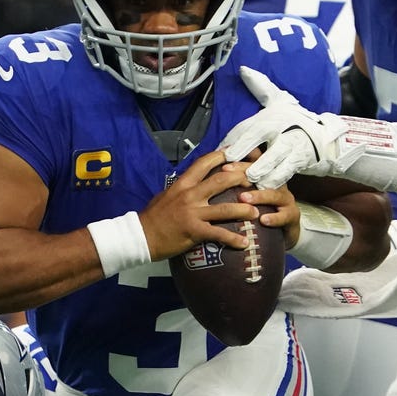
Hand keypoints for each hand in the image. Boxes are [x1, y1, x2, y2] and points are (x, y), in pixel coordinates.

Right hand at [136, 150, 254, 259]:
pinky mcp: (194, 231)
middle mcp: (189, 194)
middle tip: (254, 181)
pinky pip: (218, 234)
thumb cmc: (154, 216)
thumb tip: (196, 181)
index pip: (204, 163)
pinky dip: (233, 239)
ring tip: (256, 212)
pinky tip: (245, 243)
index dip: (223, 156)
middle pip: (220, 180)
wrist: (140, 236)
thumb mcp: (167, 194)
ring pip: (224, 208)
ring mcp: (192, 212)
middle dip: (241, 178)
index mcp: (183, 183)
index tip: (237, 153)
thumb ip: (183, 187)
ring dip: (243, 210)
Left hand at [219, 66, 347, 188]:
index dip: (234, 140)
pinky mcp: (301, 160)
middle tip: (227, 166)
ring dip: (259, 172)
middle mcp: (282, 129)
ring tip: (245, 181)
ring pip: (274, 160)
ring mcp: (293, 145)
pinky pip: (286, 173)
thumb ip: (260, 87)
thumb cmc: (295, 120)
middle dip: (244, 155)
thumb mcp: (279, 101)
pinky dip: (274, 181)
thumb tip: (244, 70)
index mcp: (273, 116)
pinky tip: (262, 188)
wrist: (325, 136)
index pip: (250, 128)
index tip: (221, 151)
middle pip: (261, 142)